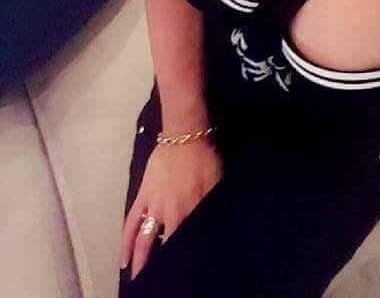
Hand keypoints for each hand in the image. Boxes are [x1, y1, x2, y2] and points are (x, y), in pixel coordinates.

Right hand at [120, 137, 222, 280]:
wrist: (185, 136)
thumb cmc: (204, 159)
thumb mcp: (216, 184)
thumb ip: (211, 207)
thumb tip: (211, 227)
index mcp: (190, 212)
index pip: (186, 243)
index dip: (184, 260)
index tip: (183, 274)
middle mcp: (170, 214)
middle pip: (163, 248)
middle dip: (158, 267)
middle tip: (155, 283)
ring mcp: (153, 206)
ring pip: (143, 239)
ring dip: (139, 260)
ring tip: (136, 278)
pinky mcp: (142, 196)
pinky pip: (131, 222)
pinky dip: (125, 240)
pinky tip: (123, 257)